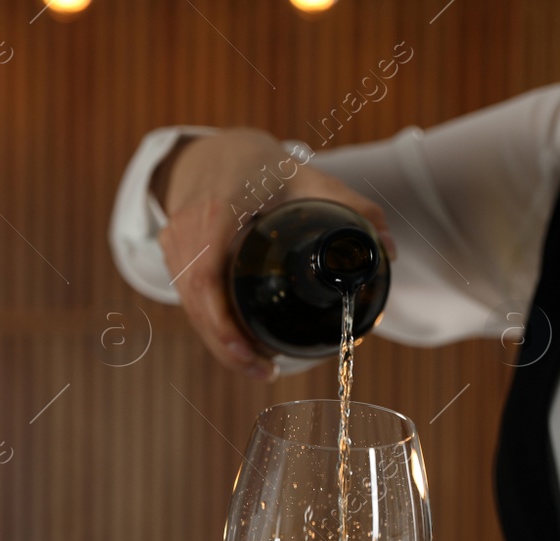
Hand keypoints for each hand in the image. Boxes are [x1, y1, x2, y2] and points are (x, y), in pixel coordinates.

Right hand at [155, 128, 395, 379]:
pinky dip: (211, 326)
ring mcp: (174, 243)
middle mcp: (187, 228)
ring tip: (256, 366)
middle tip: (264, 370)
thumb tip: (388, 251)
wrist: (212, 151)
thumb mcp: (307, 178)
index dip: (222, 318)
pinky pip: (187, 299)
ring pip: (189, 306)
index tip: (249, 348)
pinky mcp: (171, 255)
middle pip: (196, 301)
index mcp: (218, 207)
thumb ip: (352, 208)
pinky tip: (237, 345)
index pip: (208, 273)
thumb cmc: (259, 165)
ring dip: (218, 342)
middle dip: (226, 345)